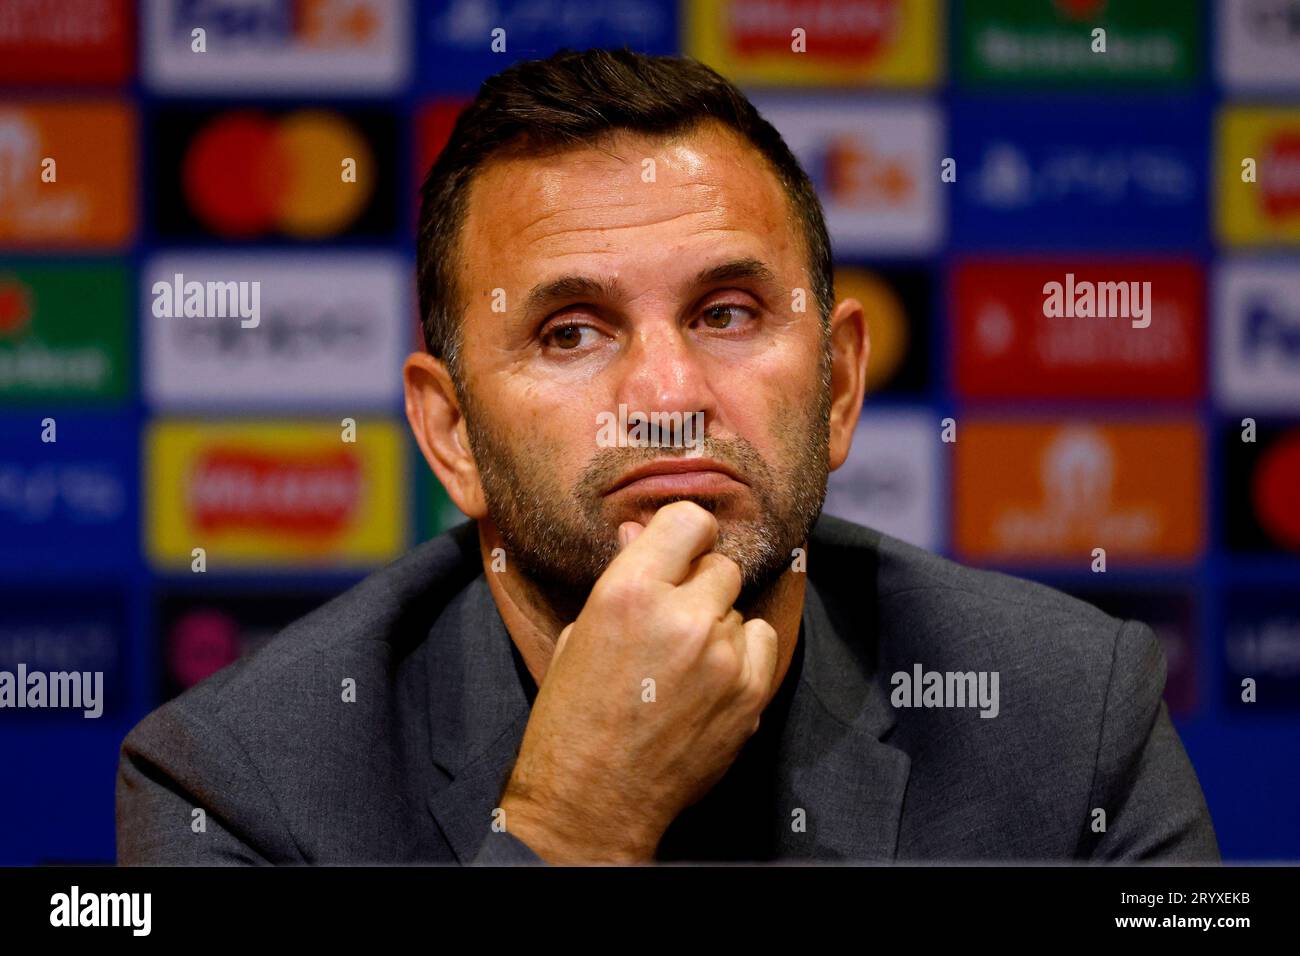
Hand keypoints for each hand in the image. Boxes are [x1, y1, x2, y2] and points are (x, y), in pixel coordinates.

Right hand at [498, 500, 778, 863]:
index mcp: (629, 591)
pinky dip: (744, 654)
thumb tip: (642, 532)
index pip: (689, 520)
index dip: (686, 534)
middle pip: (720, 565)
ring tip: (683, 662)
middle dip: (700, 584)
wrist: (593, 799)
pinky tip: (710, 679)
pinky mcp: (750, 693)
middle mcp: (682, 616)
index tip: (681, 550)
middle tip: (675, 616)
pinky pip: (762, 641)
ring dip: (719, 624)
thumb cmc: (574, 716)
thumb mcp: (583, 632)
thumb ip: (623, 577)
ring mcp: (723, 656)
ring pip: (739, 608)